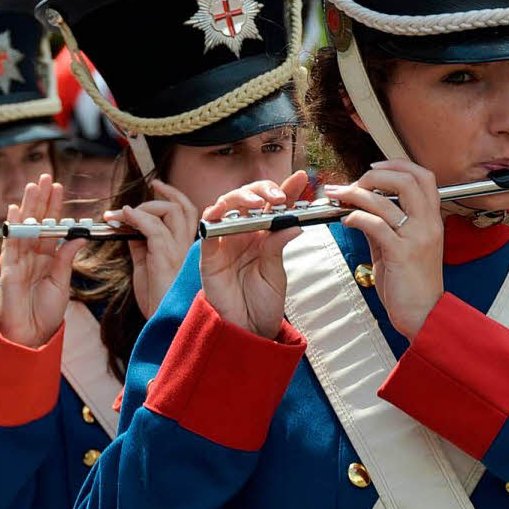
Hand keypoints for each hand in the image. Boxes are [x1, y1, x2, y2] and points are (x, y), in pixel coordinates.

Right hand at [0, 174, 85, 347]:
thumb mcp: (62, 282)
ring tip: (32, 186)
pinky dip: (13, 229)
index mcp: (46, 258)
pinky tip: (15, 212)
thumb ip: (67, 258)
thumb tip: (80, 236)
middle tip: (45, 177)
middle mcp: (31, 256)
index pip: (51, 226)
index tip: (58, 188)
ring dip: (28, 207)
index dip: (54, 207)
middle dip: (40, 199)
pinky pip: (10, 247)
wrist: (32, 336)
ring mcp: (18, 262)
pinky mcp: (8, 272)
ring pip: (23, 229)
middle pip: (36, 222)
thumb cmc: (45, 313)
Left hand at [104, 179, 197, 319]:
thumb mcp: (145, 265)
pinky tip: (123, 217)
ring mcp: (179, 250)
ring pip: (173, 211)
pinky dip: (137, 217)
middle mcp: (186, 246)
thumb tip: (128, 225)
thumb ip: (140, 244)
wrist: (161, 324)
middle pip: (185, 206)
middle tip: (150, 186)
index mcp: (184, 247)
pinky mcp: (167, 256)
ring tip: (124, 212)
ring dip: (146, 206)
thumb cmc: (155, 300)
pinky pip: (154, 227)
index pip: (185, 213)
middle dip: (167, 192)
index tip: (155, 188)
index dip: (170, 197)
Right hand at [199, 171, 308, 339]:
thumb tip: (294, 222)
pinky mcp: (209, 256)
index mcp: (264, 235)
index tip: (301, 177)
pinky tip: (221, 211)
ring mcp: (225, 242)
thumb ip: (278, 247)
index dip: (287, 188)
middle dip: (262, 190)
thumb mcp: (276, 274)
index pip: (274, 205)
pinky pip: (206, 231)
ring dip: (240, 199)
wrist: (247, 332)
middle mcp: (243, 233)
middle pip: (247, 198)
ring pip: (226, 206)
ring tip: (257, 204)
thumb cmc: (263, 303)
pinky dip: (211, 218)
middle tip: (278, 196)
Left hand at [326, 160, 443, 341]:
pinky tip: (347, 220)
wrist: (424, 315)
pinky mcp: (402, 253)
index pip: (423, 176)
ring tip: (339, 196)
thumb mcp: (400, 247)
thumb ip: (384, 226)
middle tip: (355, 183)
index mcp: (431, 219)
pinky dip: (356, 217)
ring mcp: (417, 237)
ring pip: (384, 201)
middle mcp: (428, 224)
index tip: (374, 167)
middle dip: (375, 175)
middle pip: (407, 180)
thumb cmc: (412, 284)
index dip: (398, 165)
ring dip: (355, 194)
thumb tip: (362, 209)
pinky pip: (375, 225)